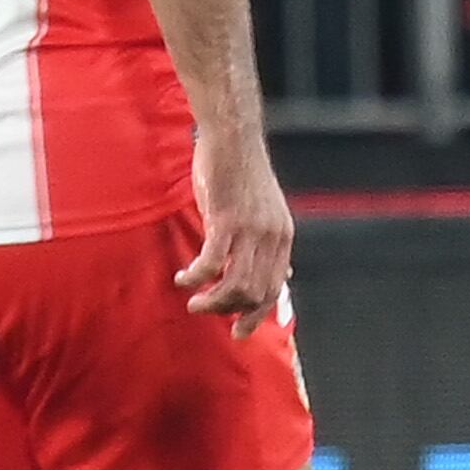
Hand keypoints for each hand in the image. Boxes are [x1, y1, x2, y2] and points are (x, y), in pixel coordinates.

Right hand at [177, 133, 292, 336]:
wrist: (232, 138)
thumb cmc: (242, 173)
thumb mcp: (266, 212)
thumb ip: (271, 245)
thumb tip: (286, 275)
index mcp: (282, 236)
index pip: (275, 288)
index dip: (257, 314)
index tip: (239, 331)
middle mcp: (271, 237)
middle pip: (256, 292)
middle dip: (231, 311)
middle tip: (205, 311)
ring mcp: (250, 230)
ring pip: (236, 285)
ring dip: (212, 301)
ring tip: (194, 302)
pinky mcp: (225, 220)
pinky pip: (211, 263)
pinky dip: (196, 277)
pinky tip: (183, 278)